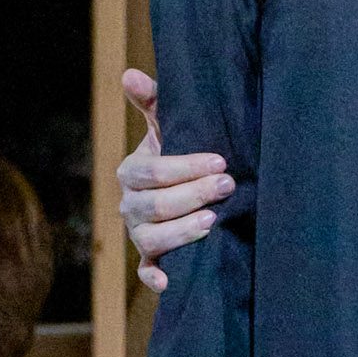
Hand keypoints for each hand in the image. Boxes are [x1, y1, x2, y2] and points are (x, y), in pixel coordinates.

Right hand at [119, 67, 233, 292]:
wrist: (188, 192)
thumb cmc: (180, 153)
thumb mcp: (168, 128)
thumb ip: (154, 102)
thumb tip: (129, 74)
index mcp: (131, 172)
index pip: (150, 171)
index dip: (184, 167)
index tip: (220, 161)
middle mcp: (130, 206)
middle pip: (153, 206)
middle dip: (192, 196)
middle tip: (228, 186)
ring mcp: (139, 236)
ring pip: (151, 239)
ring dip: (181, 233)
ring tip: (214, 222)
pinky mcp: (152, 262)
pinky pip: (148, 275)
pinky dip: (156, 280)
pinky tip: (172, 282)